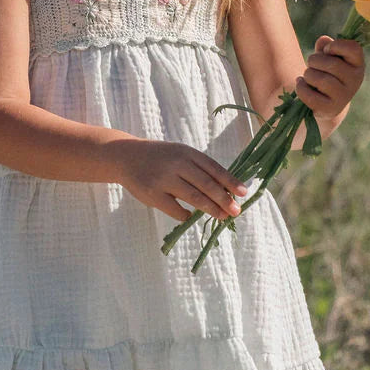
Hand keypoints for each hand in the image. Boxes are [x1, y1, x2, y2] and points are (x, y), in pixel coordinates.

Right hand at [114, 138, 248, 222]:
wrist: (126, 156)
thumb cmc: (160, 158)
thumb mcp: (180, 154)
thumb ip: (198, 169)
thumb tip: (225, 191)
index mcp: (187, 152)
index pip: (214, 168)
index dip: (230, 181)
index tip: (243, 193)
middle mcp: (177, 164)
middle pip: (206, 184)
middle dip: (224, 199)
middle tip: (236, 211)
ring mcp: (164, 179)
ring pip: (194, 197)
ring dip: (211, 209)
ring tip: (222, 216)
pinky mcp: (152, 194)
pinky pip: (175, 209)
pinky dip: (186, 214)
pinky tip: (190, 216)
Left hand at [294, 35, 364, 118]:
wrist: (328, 103)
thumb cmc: (327, 74)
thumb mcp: (327, 57)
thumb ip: (325, 47)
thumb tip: (323, 41)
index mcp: (357, 64)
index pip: (353, 48)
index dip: (336, 45)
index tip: (327, 50)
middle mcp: (355, 80)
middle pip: (332, 64)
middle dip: (314, 60)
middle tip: (311, 63)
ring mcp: (344, 96)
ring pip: (322, 80)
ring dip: (308, 74)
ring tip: (307, 76)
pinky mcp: (331, 109)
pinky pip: (311, 96)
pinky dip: (301, 88)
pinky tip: (301, 84)